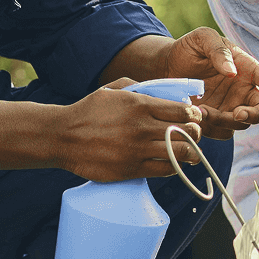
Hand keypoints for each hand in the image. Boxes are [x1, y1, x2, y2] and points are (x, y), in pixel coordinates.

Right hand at [57, 83, 205, 180]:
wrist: (62, 137)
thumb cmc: (89, 111)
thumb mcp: (112, 90)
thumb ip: (139, 88)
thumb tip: (162, 93)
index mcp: (139, 105)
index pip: (182, 110)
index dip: (194, 115)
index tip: (194, 118)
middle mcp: (141, 127)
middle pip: (186, 133)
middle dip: (196, 134)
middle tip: (194, 136)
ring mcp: (137, 150)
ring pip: (179, 154)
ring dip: (190, 154)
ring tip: (191, 153)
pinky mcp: (130, 169)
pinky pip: (164, 170)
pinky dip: (174, 167)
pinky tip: (173, 163)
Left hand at [162, 27, 258, 141]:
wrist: (165, 67)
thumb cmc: (189, 48)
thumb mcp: (202, 39)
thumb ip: (218, 51)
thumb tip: (233, 72)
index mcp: (248, 70)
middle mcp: (244, 92)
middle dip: (254, 116)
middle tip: (237, 115)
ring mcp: (230, 108)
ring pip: (240, 125)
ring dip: (225, 121)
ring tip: (201, 109)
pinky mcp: (215, 121)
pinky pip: (221, 132)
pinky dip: (211, 127)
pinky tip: (195, 114)